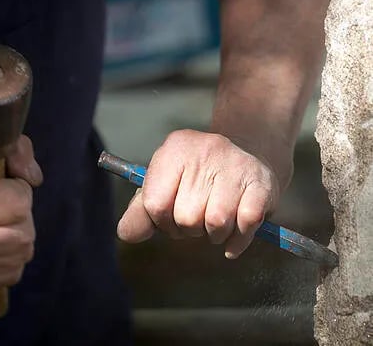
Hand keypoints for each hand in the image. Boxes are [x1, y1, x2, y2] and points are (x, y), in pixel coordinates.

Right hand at [0, 135, 41, 288]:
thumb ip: (16, 152)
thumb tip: (34, 179)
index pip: (21, 202)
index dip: (17, 190)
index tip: (1, 188)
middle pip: (25, 231)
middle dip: (19, 216)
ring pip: (22, 253)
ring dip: (17, 238)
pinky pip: (13, 273)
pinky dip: (10, 259)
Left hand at [117, 129, 281, 258]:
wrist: (247, 153)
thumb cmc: (197, 176)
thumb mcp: (165, 184)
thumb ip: (141, 211)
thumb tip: (126, 234)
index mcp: (174, 150)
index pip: (155, 204)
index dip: (162, 223)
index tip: (171, 219)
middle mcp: (204, 150)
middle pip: (186, 218)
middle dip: (190, 229)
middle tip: (199, 215)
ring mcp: (235, 164)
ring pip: (216, 223)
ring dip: (215, 234)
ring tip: (217, 220)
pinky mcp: (261, 182)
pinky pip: (246, 225)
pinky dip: (239, 239)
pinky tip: (235, 231)